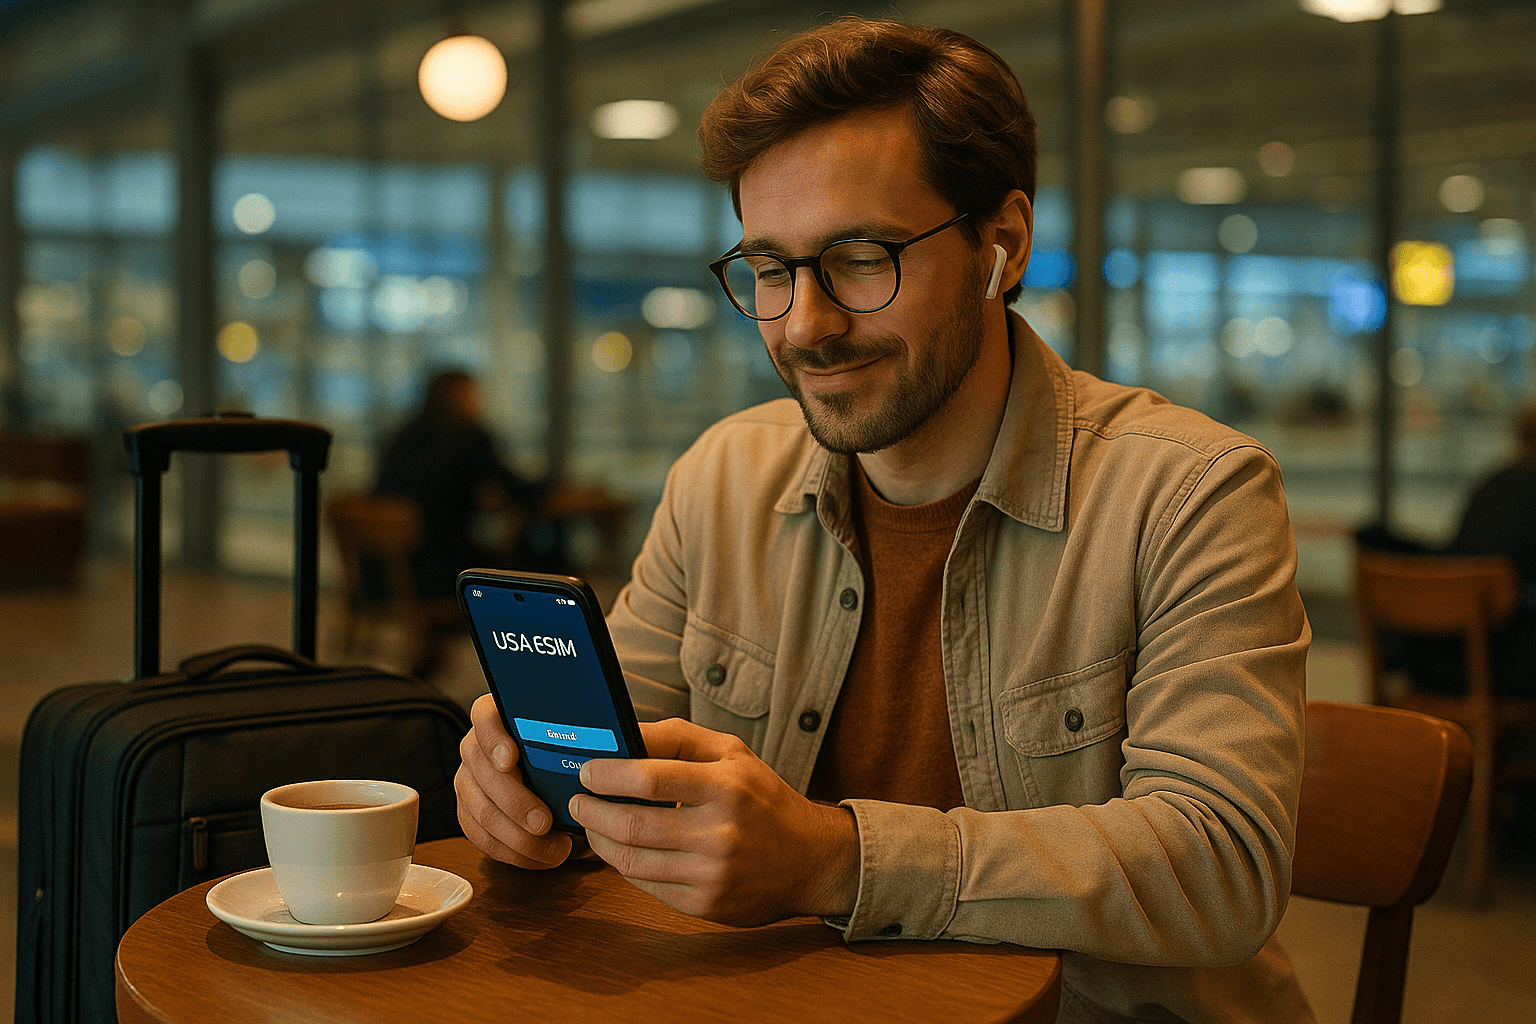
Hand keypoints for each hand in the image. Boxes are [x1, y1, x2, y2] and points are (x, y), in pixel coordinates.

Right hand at [455, 694, 573, 868]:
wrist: (547, 769)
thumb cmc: (563, 749)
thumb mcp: (570, 734)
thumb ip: (575, 735)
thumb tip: (602, 751)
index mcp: (496, 718)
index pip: (485, 718)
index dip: (494, 739)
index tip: (511, 758)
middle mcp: (475, 747)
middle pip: (484, 773)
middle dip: (516, 803)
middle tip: (545, 822)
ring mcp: (468, 780)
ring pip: (482, 812)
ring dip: (519, 837)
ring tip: (556, 848)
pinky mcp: (468, 812)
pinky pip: (482, 838)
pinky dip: (514, 853)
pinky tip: (541, 857)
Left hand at [571, 718, 859, 927]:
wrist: (810, 859)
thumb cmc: (763, 798)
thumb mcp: (731, 753)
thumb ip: (676, 737)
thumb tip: (621, 734)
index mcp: (727, 785)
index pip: (650, 778)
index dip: (607, 775)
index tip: (587, 772)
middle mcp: (721, 832)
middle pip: (633, 824)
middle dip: (592, 811)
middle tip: (578, 800)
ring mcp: (712, 874)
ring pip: (632, 860)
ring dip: (600, 841)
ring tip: (591, 825)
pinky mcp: (705, 904)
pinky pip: (647, 885)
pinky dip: (624, 865)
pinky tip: (620, 849)